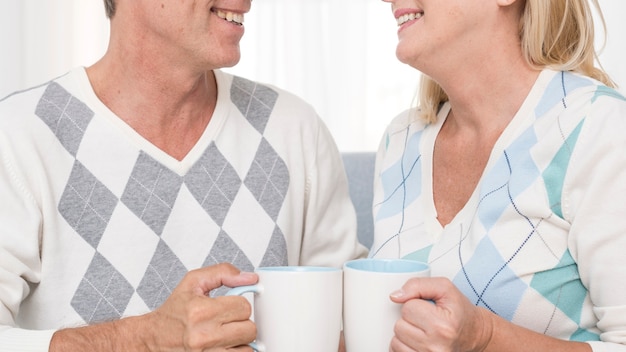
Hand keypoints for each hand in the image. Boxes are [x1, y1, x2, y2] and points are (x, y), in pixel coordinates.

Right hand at [144, 263, 258, 350]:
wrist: (153, 338)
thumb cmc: (173, 312)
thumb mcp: (193, 282)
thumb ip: (223, 273)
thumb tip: (250, 278)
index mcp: (201, 311)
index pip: (244, 307)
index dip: (239, 304)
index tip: (230, 305)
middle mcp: (203, 335)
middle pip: (250, 329)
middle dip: (241, 322)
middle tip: (227, 320)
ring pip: (248, 348)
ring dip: (239, 340)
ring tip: (224, 333)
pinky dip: (235, 351)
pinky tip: (223, 344)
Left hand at [388, 277, 491, 351]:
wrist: (474, 335)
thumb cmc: (460, 312)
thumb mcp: (445, 288)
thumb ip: (418, 285)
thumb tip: (395, 296)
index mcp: (443, 326)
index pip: (408, 308)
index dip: (416, 304)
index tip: (429, 308)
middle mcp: (436, 347)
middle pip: (399, 326)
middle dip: (410, 320)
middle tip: (426, 320)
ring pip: (396, 341)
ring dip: (406, 334)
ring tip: (422, 332)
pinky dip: (404, 346)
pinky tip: (417, 342)